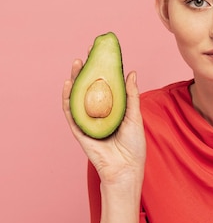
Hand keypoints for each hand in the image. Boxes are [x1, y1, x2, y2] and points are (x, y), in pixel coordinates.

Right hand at [62, 60, 145, 185]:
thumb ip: (130, 96)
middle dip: (86, 71)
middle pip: (89, 89)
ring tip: (76, 64)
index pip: (104, 86)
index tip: (100, 54)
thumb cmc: (134, 146)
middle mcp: (98, 114)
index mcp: (111, 110)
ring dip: (75, 80)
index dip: (101, 70)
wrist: (126, 168)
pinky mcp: (80, 131)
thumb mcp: (134, 116)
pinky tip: (68, 85)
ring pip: (77, 97)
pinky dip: (68, 99)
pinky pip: (71, 113)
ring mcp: (88, 122)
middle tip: (86, 54)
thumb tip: (131, 72)